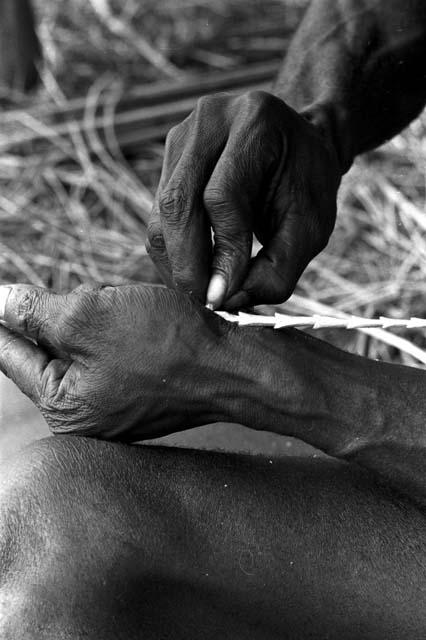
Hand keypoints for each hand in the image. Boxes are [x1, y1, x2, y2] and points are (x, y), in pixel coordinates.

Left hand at [0, 284, 231, 439]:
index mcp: (64, 407)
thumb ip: (35, 312)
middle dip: (63, 312)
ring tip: (128, 307)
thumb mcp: (89, 318)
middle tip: (90, 295)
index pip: (10, 355)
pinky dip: (118, 326)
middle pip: (49, 347)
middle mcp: (87, 415)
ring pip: (84, 344)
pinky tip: (142, 315)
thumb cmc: (167, 344)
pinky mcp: (140, 390)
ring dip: (95, 315)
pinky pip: (112, 350)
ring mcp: (116, 404)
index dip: (0, 320)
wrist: (237, 365)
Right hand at [147, 90, 340, 308]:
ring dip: (176, 261)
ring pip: (162, 212)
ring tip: (202, 290)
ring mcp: (182, 136)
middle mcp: (209, 120)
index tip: (223, 298)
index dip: (220, 252)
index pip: (221, 197)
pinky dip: (174, 250)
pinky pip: (159, 214)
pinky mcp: (169, 159)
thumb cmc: (308, 185)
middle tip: (204, 303)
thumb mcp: (310, 229)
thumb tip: (225, 300)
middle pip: (178, 202)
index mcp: (255, 122)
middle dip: (187, 263)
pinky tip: (196, 269)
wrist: (297, 145)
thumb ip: (276, 269)